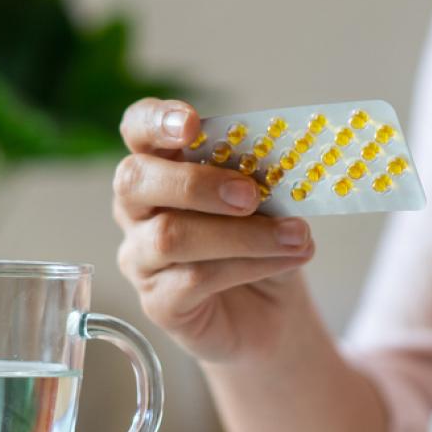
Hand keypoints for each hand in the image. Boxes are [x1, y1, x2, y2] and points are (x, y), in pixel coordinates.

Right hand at [112, 97, 315, 364]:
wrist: (272, 310)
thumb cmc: (262, 240)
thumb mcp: (268, 200)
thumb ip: (259, 176)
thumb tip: (274, 161)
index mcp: (161, 165)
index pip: (138, 129)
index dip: (156, 120)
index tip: (192, 124)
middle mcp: (138, 208)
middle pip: (135, 180)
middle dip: (197, 182)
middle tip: (251, 194)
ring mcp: (140, 258)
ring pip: (170, 236)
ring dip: (242, 234)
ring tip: (296, 236)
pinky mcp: (157, 303)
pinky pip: (193, 279)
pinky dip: (248, 265)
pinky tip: (285, 261)